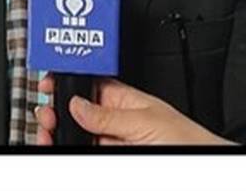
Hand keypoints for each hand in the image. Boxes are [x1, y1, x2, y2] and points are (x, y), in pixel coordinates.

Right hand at [34, 76, 231, 145]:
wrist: (200, 162)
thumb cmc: (186, 139)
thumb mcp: (145, 120)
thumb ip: (108, 114)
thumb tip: (77, 103)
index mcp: (125, 99)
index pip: (90, 84)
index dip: (68, 82)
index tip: (50, 83)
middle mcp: (116, 119)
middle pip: (77, 111)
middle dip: (57, 108)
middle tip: (45, 112)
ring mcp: (113, 140)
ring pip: (77, 133)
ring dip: (58, 129)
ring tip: (47, 130)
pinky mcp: (111, 156)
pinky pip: (83, 150)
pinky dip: (65, 146)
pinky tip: (58, 143)